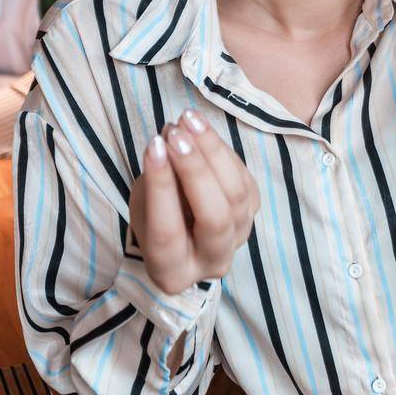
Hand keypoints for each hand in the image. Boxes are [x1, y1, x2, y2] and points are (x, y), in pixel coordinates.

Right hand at [129, 109, 259, 294]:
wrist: (183, 231)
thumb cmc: (152, 219)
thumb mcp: (142, 208)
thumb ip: (157, 184)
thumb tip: (172, 140)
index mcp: (172, 273)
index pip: (167, 232)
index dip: (162, 187)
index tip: (154, 146)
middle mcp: (212, 263)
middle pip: (214, 217)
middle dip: (195, 170)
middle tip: (176, 134)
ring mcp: (239, 240)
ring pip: (237, 197)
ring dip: (213, 152)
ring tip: (189, 121)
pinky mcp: (253, 214)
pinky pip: (245, 181)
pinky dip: (224, 152)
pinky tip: (202, 130)